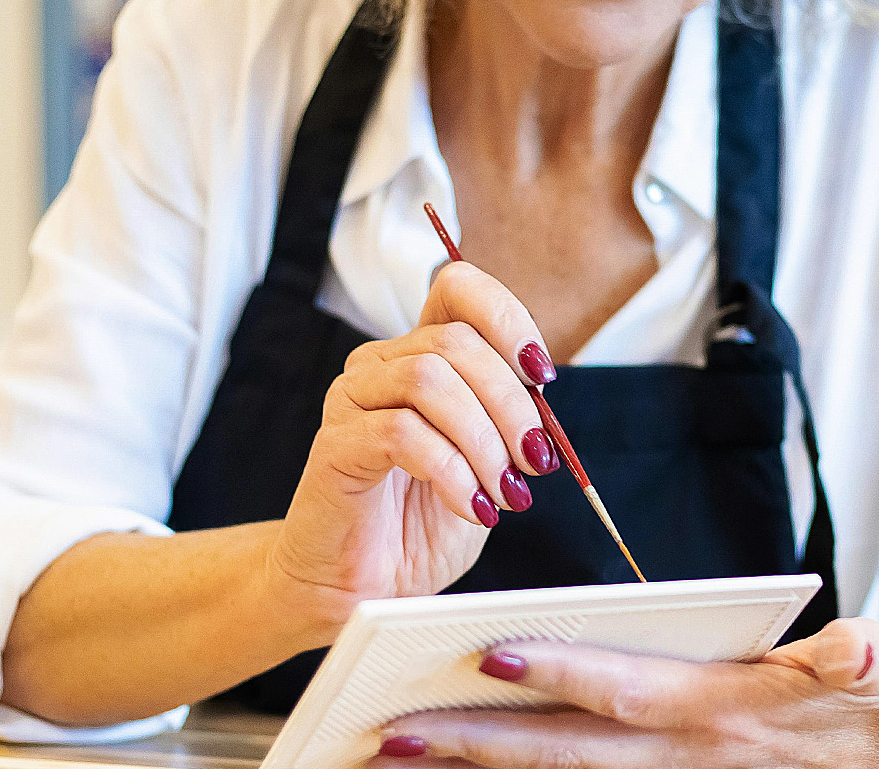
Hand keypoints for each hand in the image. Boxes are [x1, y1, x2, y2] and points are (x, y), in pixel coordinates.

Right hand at [263, 260, 564, 634]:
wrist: (365, 590)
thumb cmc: (422, 525)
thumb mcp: (487, 463)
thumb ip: (509, 420)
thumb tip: (542, 392)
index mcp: (419, 355)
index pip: (457, 289)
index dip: (506, 318)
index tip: (541, 374)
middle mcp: (381, 365)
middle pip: (456, 342)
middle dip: (511, 403)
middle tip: (534, 462)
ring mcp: (352, 400)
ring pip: (429, 380)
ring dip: (484, 439)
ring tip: (505, 492)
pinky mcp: (336, 444)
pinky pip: (401, 434)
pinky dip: (452, 472)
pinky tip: (473, 507)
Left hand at [365, 618, 878, 767]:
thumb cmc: (878, 703)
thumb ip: (857, 664)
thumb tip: (857, 651)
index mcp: (726, 712)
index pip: (628, 692)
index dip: (563, 674)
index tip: (492, 653)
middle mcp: (686, 755)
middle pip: (565, 752)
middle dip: (478, 744)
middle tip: (393, 730)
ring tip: (393, 755)